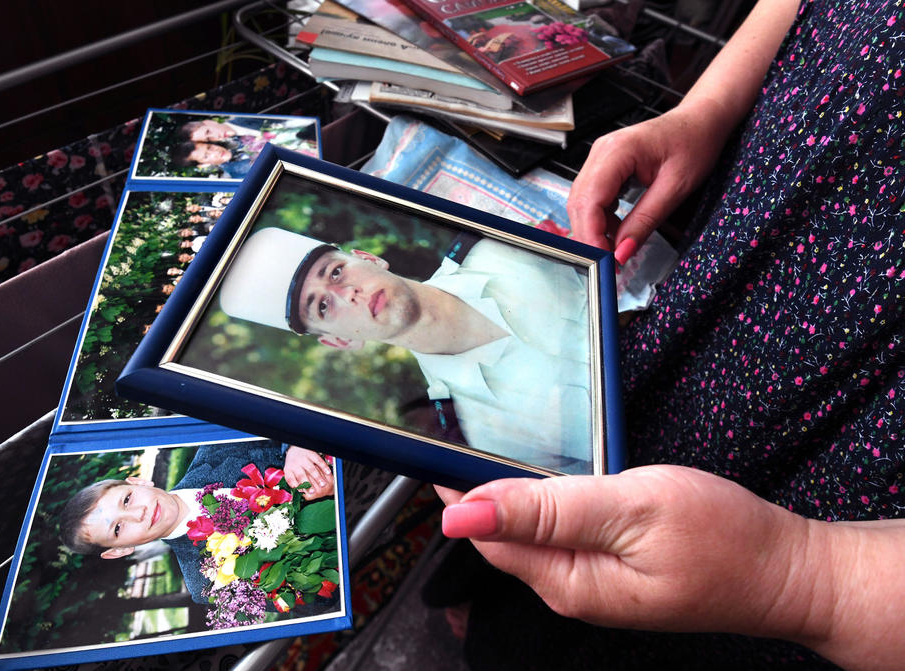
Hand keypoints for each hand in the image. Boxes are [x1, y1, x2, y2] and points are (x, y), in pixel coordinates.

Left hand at [283, 446, 333, 499]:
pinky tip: (328, 473)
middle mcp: (295, 463)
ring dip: (318, 477)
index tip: (301, 492)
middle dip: (308, 484)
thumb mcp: (289, 471)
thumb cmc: (294, 463)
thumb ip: (293, 481)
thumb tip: (297, 494)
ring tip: (323, 485)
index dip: (296, 486)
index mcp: (288, 469)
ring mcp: (303, 458)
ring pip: (311, 469)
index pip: (291, 479)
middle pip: (301, 475)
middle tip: (314, 491)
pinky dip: (324, 467)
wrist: (297, 448)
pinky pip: (319, 461)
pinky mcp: (311, 454)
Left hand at [436, 466, 818, 641]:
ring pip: (528, 534)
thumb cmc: (724, 540)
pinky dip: (540, 504)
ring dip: (505, 495)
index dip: (455, 490)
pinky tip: (541, 482)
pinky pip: (558, 535)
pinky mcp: (610, 570)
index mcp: (568, 579)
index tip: (430, 450)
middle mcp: (571, 587)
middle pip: (500, 536)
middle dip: (474, 491)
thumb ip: (548, 510)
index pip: (484, 534)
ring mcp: (592, 581)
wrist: (788, 570)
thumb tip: (468, 516)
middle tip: (453, 439)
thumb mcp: (631, 509)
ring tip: (485, 453)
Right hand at [567, 102, 729, 259]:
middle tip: (609, 262)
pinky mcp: (603, 165)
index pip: (589, 201)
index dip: (591, 235)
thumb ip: (646, 221)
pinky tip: (617, 230)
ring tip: (616, 248)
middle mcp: (601, 151)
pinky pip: (591, 197)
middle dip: (589, 236)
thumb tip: (622, 252)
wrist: (701, 120)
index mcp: (617, 151)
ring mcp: (599, 157)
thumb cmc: (694, 143)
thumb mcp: (676, 188)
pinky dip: (600, 218)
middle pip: (578, 203)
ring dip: (594, 229)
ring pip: (581, 202)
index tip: (603, 261)